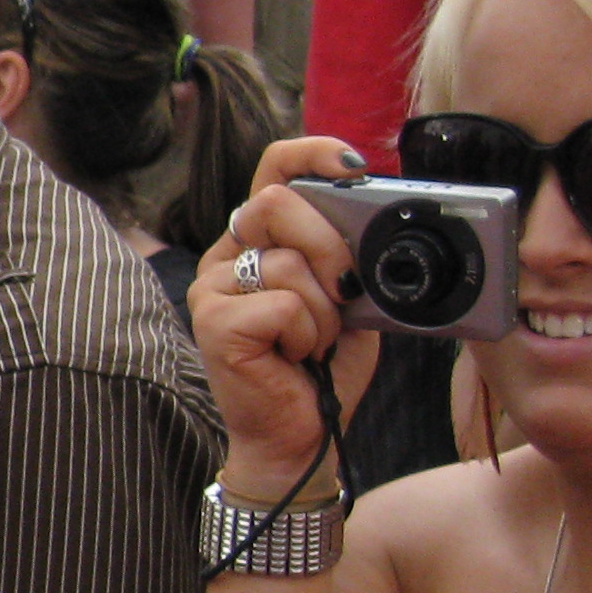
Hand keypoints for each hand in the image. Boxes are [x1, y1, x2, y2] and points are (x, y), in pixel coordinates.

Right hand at [191, 140, 377, 492]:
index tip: (354, 165)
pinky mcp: (214, 322)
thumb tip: (379, 217)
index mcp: (257, 241)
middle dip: (330, 245)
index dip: (311, 154)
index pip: (273, 170)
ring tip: (314, 341)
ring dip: (324, 309)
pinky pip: (282, 304)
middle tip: (346, 290)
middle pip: (277, 203)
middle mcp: (225, 256)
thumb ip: (350, 256)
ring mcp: (212, 289)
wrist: (300, 437)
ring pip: (285, 261)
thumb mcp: (350, 299)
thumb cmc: (323, 369)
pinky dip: (307, 334)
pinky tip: (294, 357)